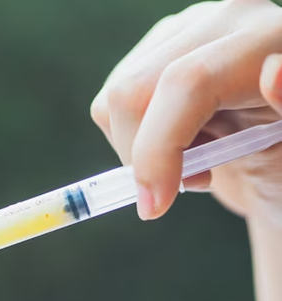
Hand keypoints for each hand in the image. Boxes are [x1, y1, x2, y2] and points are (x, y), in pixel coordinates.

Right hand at [91, 0, 281, 222]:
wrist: (273, 154)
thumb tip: (275, 69)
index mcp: (265, 38)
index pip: (187, 82)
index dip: (159, 148)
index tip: (155, 205)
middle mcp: (217, 22)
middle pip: (134, 91)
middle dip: (142, 157)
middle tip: (181, 187)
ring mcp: (178, 33)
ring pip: (113, 101)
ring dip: (139, 151)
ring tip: (194, 160)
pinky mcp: (152, 52)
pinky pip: (109, 104)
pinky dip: (132, 140)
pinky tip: (179, 141)